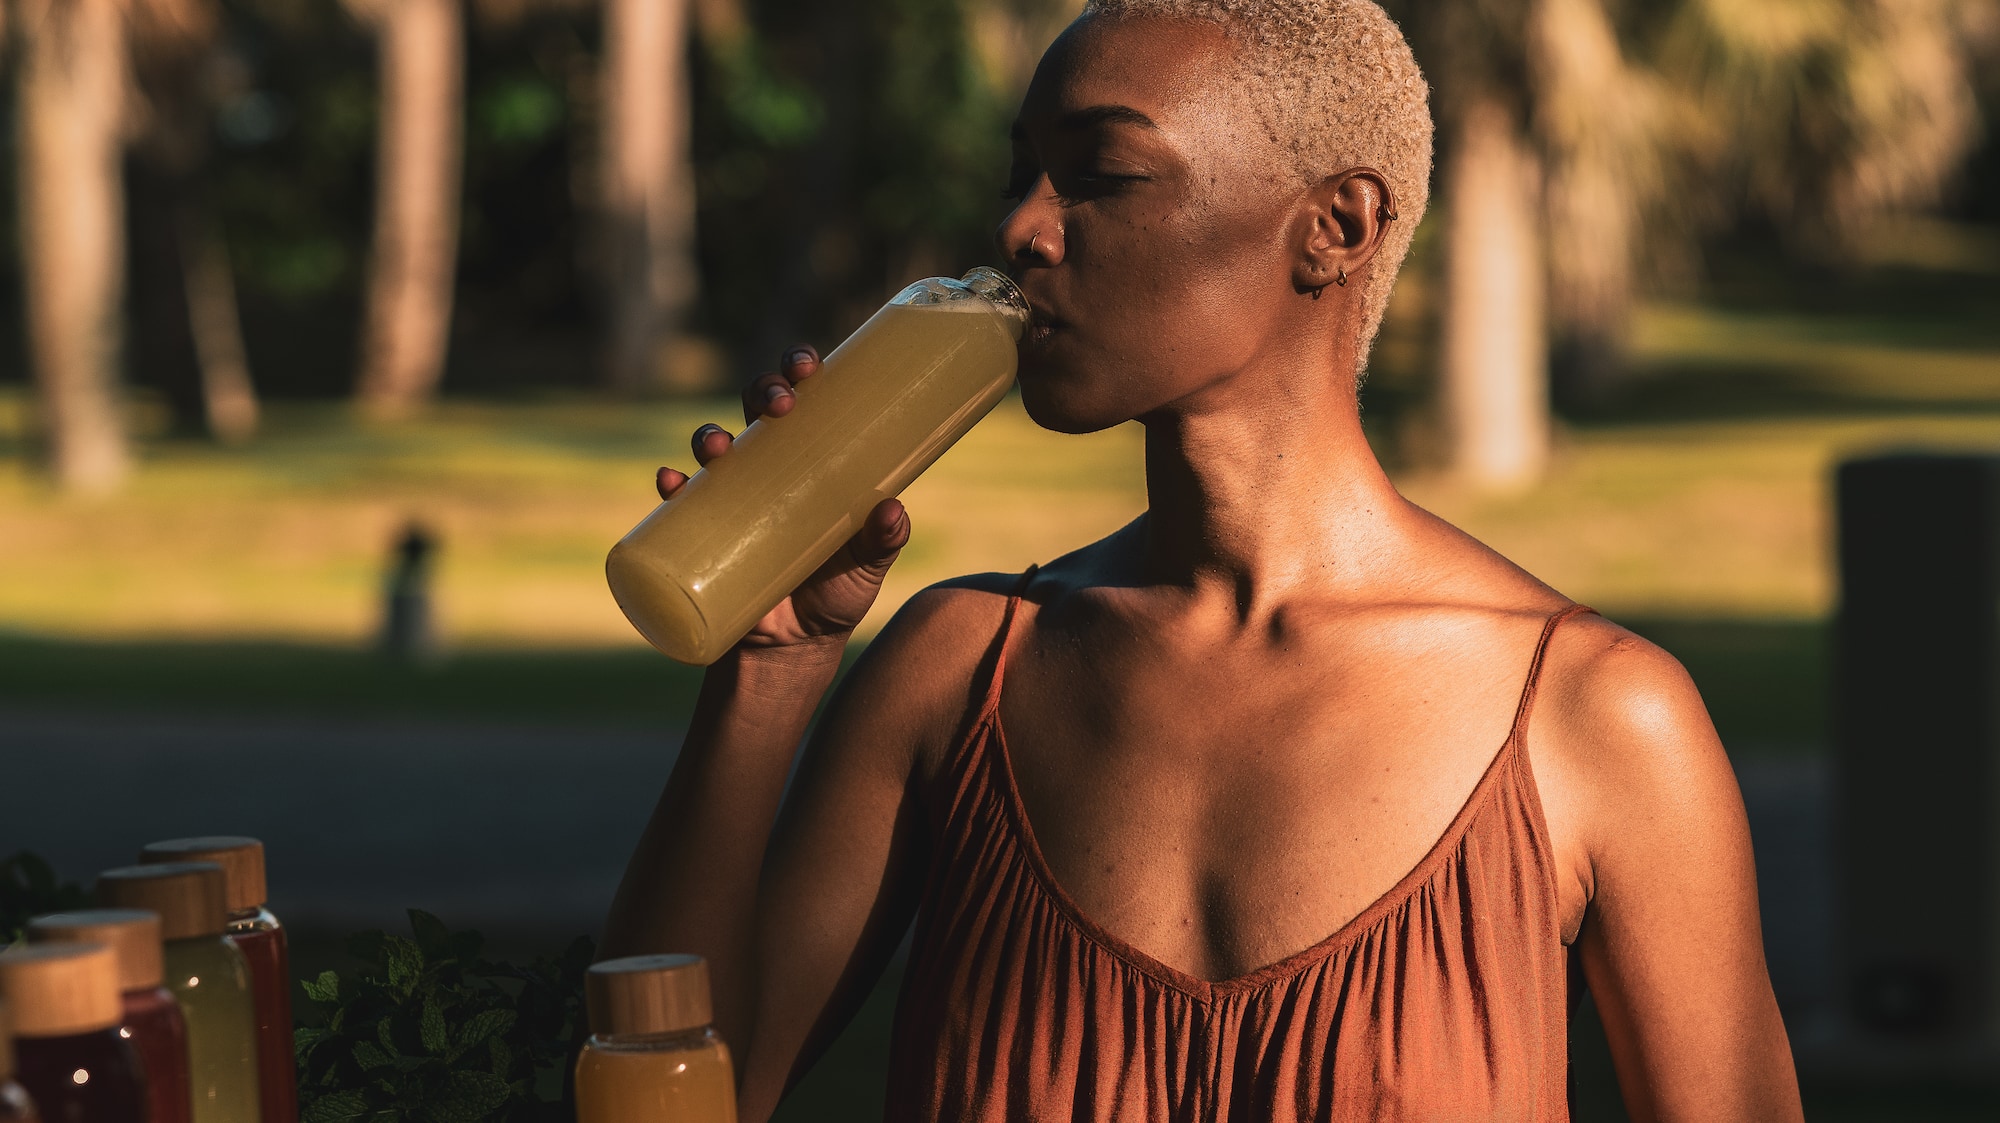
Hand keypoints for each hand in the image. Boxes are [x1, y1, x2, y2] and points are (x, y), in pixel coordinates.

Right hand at [653, 346, 911, 650]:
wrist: (794, 648)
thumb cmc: (836, 592)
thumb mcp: (868, 565)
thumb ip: (886, 540)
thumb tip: (893, 510)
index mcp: (810, 457)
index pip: (803, 397)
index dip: (798, 369)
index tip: (809, 367)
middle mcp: (768, 467)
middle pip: (755, 407)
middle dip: (762, 390)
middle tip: (781, 403)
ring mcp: (732, 496)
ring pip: (713, 444)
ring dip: (710, 434)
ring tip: (720, 448)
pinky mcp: (703, 532)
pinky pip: (678, 501)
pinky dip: (671, 486)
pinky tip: (672, 483)